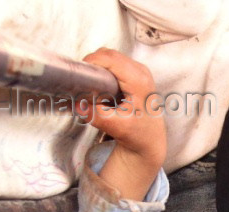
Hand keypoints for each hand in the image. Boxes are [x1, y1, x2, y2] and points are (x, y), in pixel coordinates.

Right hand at [82, 48, 166, 200]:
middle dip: (93, 64)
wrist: (150, 140)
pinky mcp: (136, 74)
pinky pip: (115, 63)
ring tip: (92, 86)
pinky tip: (101, 87)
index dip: (92, 61)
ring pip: (111, 57)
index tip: (80, 72)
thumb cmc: (140, 134)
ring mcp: (140, 71)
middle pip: (109, 54)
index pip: (110, 58)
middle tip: (83, 82)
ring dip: (98, 67)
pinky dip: (104, 71)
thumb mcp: (117, 127)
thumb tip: (78, 105)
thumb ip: (97, 116)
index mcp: (139, 81)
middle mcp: (141, 72)